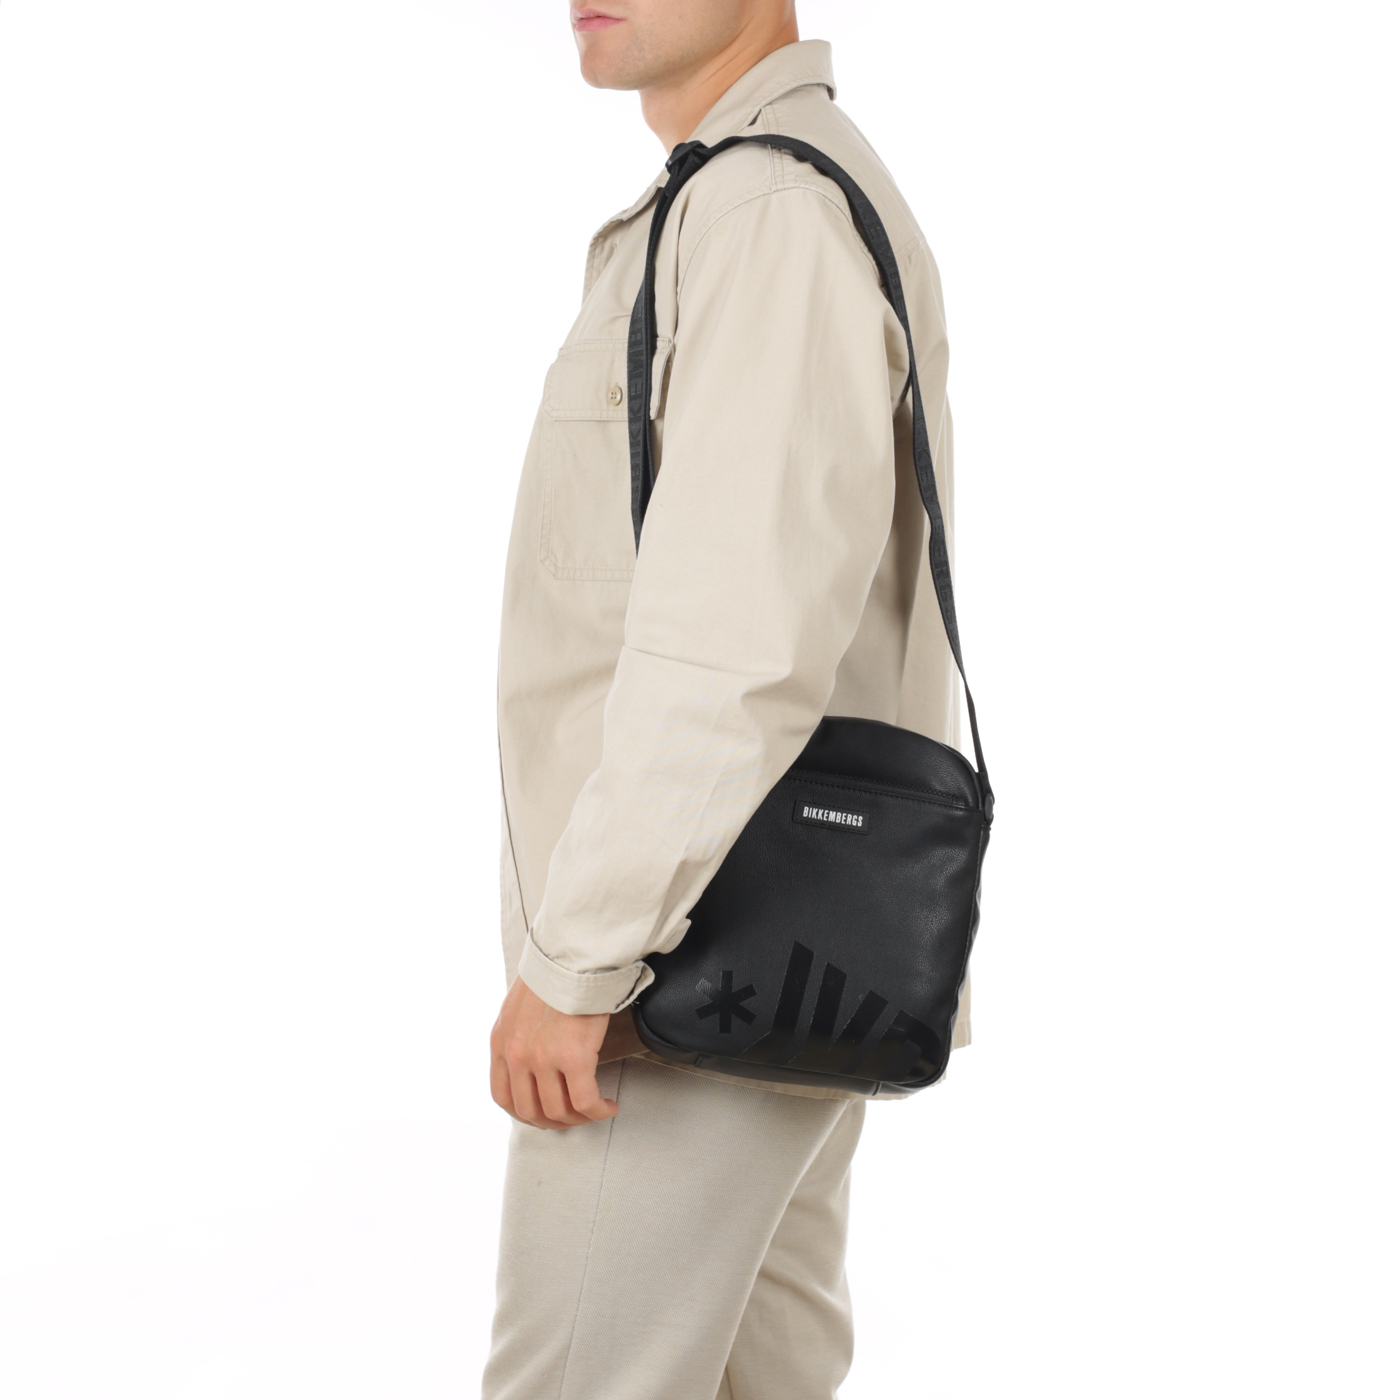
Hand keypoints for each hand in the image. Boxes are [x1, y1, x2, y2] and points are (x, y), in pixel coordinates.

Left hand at [489, 977, 618, 1129]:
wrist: (573, 956)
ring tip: (596, 1109)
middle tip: (574, 1116)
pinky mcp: (573, 1057)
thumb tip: (532, 1060)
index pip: (504, 1097)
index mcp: (501, 1043)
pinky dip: (598, 1110)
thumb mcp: (518, 1008)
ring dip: (580, 1118)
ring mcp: (543, 1059)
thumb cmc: (553, 975)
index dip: (526, 1114)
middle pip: (531, 1111)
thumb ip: (518, 1037)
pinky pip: (585, 1101)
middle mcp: (517, 1055)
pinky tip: (608, 1105)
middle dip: (555, 1122)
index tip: (545, 1114)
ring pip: (559, 1111)